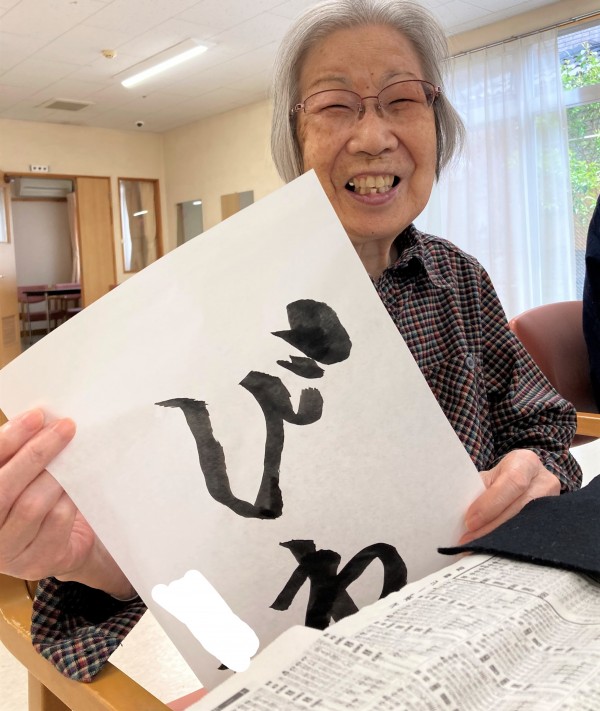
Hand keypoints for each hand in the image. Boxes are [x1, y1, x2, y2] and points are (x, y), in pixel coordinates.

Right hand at [0, 409, 133, 597]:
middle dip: (38, 452)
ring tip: (74, 454)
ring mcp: (7, 551)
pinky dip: (69, 497)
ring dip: (57, 475)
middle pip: (5, 486)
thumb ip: (21, 454)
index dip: (9, 438)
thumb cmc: (38, 500)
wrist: (64, 546)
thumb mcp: (23, 478)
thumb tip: (41, 419)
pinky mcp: (37, 562)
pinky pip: (56, 520)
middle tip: (66, 427)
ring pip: (31, 504)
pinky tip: (78, 484)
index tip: (37, 415)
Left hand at [460, 449, 559, 544]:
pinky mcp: (554, 521)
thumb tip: (462, 515)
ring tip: (477, 548)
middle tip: (468, 541)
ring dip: (499, 539)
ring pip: (526, 524)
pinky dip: (509, 544)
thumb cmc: (501, 478)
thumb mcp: (491, 476)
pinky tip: (493, 551)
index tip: (470, 522)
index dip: (491, 504)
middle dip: (491, 527)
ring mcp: (554, 502)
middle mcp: (544, 480)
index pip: (512, 482)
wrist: (526, 479)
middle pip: (520, 508)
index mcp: (525, 462)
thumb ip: (479, 490)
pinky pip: (530, 535)